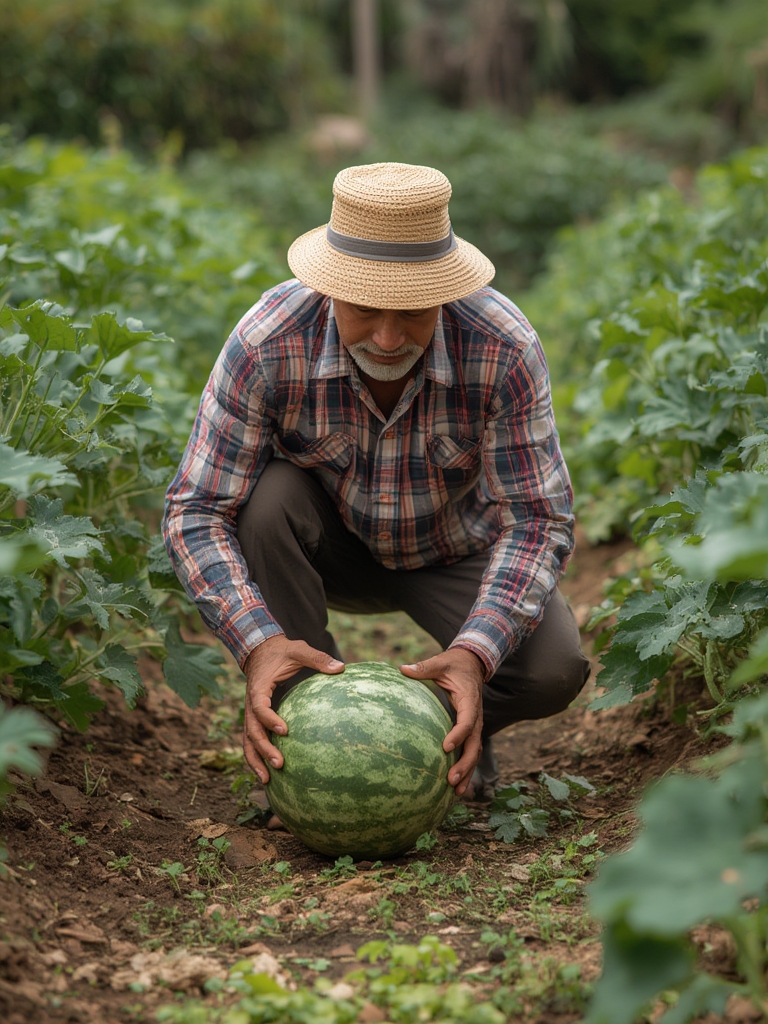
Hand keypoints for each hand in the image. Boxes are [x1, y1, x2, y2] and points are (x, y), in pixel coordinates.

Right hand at [243, 635, 343, 783]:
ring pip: (247, 740)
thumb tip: (342, 668)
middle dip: (263, 749)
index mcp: (258, 687)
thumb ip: (318, 658)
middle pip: (251, 731)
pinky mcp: (255, 718)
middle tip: (280, 764)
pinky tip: (267, 774)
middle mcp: (250, 703)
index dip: (269, 719)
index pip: (259, 707)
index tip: (285, 731)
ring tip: (267, 781)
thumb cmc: (282, 651)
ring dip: (255, 760)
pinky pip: (252, 740)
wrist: (260, 651)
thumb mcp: (299, 650)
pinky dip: (256, 757)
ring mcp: (250, 713)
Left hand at [400, 647, 483, 796]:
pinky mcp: (471, 731)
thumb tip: (402, 668)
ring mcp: (475, 725)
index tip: (445, 747)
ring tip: (456, 792)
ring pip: (475, 752)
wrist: (473, 665)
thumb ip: (424, 667)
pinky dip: (466, 769)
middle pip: (475, 744)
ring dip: (467, 772)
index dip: (458, 735)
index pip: (467, 721)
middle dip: (465, 764)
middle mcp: (476, 716)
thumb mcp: (441, 662)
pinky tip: (456, 787)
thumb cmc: (454, 664)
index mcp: (470, 700)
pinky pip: (470, 751)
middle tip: (451, 780)